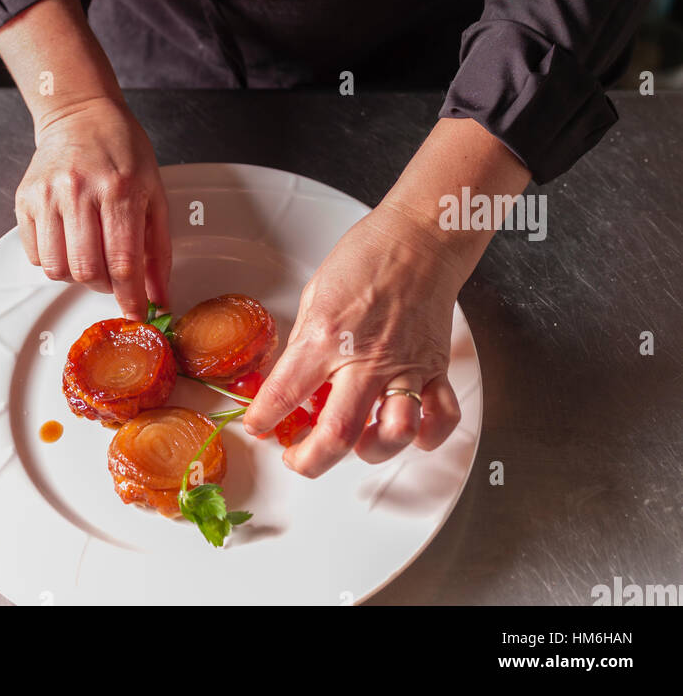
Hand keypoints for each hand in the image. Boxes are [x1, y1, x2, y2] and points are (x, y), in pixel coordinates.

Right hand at [14, 95, 170, 319]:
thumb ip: (158, 248)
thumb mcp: (154, 192)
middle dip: (105, 285)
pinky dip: (53, 259)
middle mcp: (79, 191)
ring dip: (77, 274)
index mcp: (119, 189)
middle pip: (88, 271)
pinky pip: (35, 254)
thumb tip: (159, 296)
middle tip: (114, 274)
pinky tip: (69, 240)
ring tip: (90, 254)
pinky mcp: (24, 199)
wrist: (81, 115)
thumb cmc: (123, 150)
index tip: (135, 313)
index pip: (123, 261)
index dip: (130, 297)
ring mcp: (47, 195)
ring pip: (57, 269)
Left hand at [242, 201, 472, 476]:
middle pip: (337, 434)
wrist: (419, 238)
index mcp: (326, 336)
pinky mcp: (435, 366)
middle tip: (298, 460)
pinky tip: (410, 434)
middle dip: (309, 461)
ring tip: (357, 445)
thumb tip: (291, 377)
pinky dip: (428, 436)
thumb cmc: (367, 256)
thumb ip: (306, 340)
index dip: (263, 418)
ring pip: (394, 434)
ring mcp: (404, 366)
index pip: (285, 392)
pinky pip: (441, 416)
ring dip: (371, 451)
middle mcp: (365, 358)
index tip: (257, 427)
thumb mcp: (316, 293)